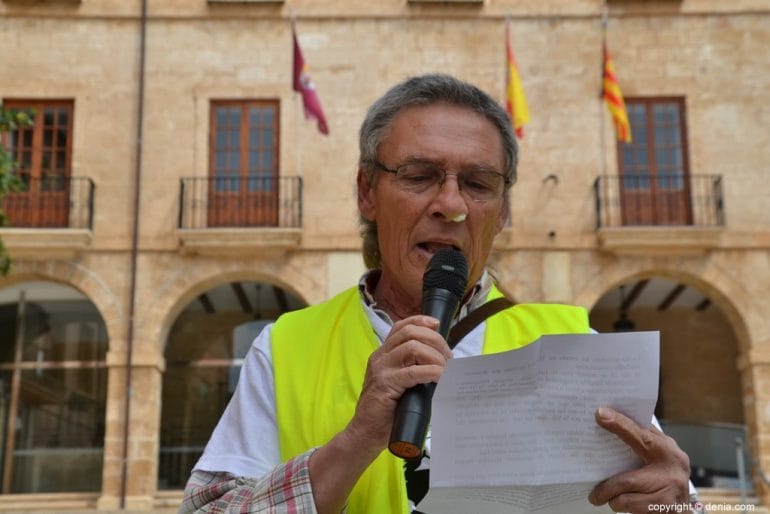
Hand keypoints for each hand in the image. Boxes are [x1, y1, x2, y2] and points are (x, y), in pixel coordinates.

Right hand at [344, 315, 451, 452]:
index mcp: (383, 354)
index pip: (401, 326)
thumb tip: (443, 364)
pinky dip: (432, 372)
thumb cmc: (387, 411)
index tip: (437, 325)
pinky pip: (413, 372)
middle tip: (448, 358)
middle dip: (435, 340)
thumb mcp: (400, 384)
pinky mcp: (385, 384)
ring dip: (435, 356)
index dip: (420, 321)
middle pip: (410, 333)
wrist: (365, 433)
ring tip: (445, 370)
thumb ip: (413, 370)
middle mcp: (380, 357)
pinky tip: (440, 378)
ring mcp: (381, 369)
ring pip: (412, 347)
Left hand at [588, 407, 690, 512]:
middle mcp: (672, 471)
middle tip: (594, 494)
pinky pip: (633, 510)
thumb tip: (608, 417)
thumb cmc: (666, 474)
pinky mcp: (666, 511)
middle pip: (628, 480)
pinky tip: (623, 506)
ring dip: (614, 501)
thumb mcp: (659, 453)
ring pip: (626, 500)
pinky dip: (623, 509)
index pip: (641, 435)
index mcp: (667, 450)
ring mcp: (671, 494)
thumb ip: (641, 438)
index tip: (600, 415)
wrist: (685, 508)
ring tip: (608, 499)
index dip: (620, 425)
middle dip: (606, 488)